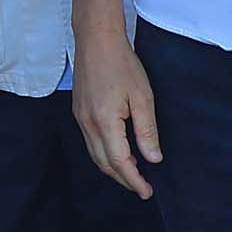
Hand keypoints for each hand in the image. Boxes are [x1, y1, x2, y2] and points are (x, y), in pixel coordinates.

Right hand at [71, 22, 162, 199]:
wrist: (96, 39)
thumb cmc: (122, 64)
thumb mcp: (143, 97)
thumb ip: (147, 131)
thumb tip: (153, 159)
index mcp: (105, 122)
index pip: (119, 162)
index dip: (134, 180)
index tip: (147, 192)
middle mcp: (88, 124)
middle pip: (104, 163)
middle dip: (123, 179)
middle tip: (142, 188)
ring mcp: (80, 118)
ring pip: (94, 154)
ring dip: (112, 169)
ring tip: (132, 175)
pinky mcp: (78, 111)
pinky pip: (90, 142)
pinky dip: (103, 154)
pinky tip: (117, 152)